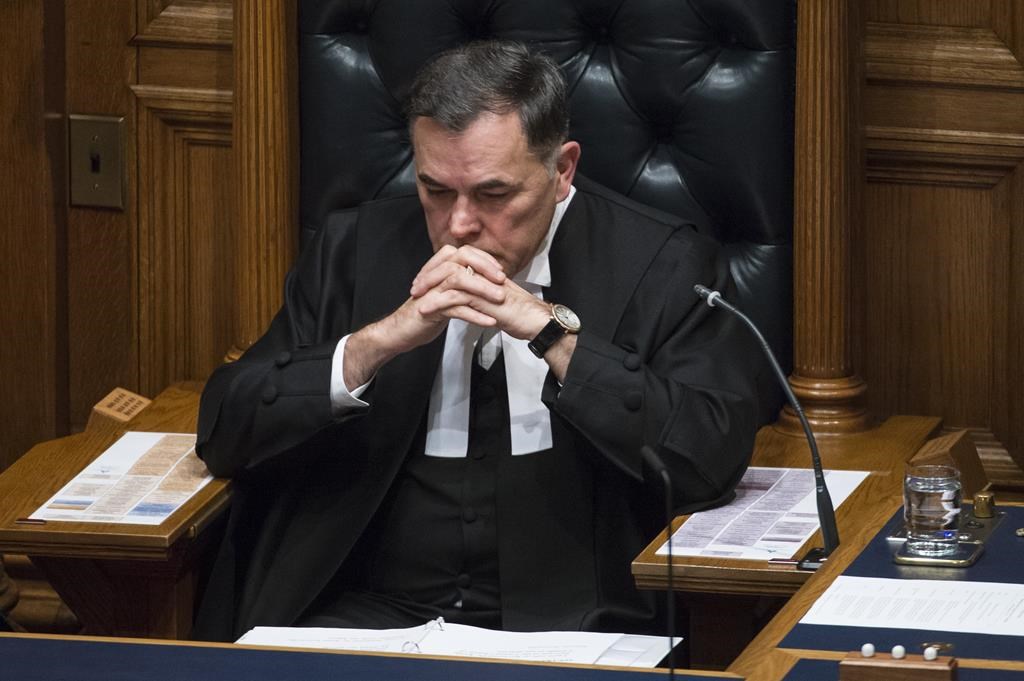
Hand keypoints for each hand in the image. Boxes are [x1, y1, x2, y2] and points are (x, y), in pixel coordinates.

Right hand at [342, 246, 506, 389]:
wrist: (401, 332)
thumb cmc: (425, 313)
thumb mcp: (446, 294)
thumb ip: (460, 284)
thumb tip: (482, 277)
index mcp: (439, 270)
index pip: (464, 253)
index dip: (483, 259)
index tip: (499, 271)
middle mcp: (435, 276)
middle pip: (461, 261)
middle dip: (484, 269)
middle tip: (502, 281)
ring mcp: (432, 291)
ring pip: (459, 282)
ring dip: (483, 290)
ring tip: (500, 299)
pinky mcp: (430, 309)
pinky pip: (455, 308)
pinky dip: (475, 315)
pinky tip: (489, 321)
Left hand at [411, 245, 576, 381]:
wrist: (537, 322)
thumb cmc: (520, 314)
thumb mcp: (494, 301)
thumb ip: (480, 295)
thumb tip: (466, 298)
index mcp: (485, 271)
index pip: (455, 261)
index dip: (437, 269)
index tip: (425, 281)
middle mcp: (483, 273)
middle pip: (448, 264)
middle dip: (428, 275)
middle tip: (415, 288)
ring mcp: (483, 283)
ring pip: (448, 277)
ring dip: (429, 288)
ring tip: (416, 299)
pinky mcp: (483, 298)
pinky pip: (455, 296)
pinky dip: (437, 303)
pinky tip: (425, 310)